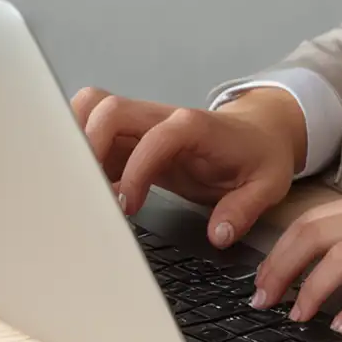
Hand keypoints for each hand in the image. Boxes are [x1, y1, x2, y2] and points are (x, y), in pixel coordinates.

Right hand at [69, 86, 296, 246]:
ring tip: (74, 186)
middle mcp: (164, 118)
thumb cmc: (259, 156)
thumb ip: (245, 208)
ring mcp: (144, 125)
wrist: (260, 132)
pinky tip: (81, 185)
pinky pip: (92, 128)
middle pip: (113, 109)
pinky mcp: (131, 137)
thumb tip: (219, 232)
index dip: (138, 169)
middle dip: (89, 146)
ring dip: (74, 139)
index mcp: (197, 128)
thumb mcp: (268, 184)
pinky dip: (76, 149)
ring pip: (94, 108)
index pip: (159, 136)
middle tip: (85, 194)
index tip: (128, 207)